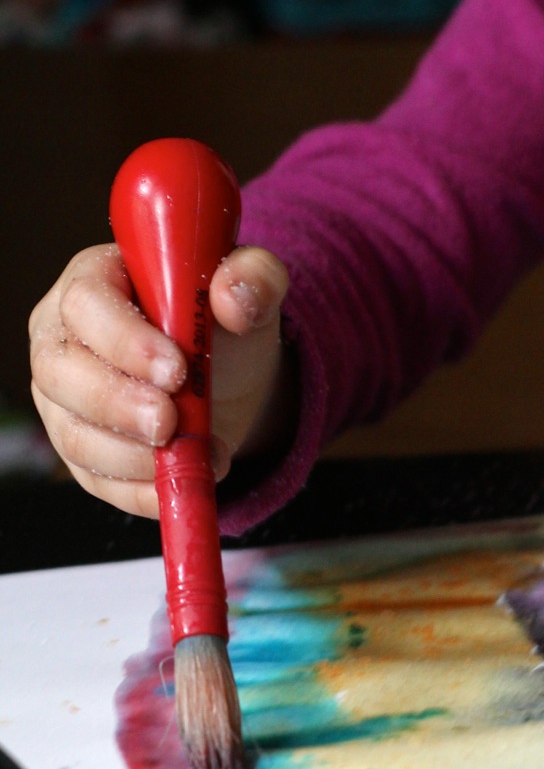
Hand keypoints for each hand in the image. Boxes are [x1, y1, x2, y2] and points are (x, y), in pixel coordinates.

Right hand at [29, 242, 289, 517]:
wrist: (232, 383)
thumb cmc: (225, 327)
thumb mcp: (253, 292)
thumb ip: (255, 277)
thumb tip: (233, 295)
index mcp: (96, 282)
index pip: (87, 304)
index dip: (125, 341)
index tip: (176, 371)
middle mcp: (64, 339)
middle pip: (61, 372)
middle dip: (119, 404)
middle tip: (170, 423)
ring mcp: (66, 399)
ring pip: (75, 433)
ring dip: (133, 456)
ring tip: (196, 456)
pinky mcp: (83, 448)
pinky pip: (97, 478)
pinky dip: (140, 491)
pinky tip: (178, 487)